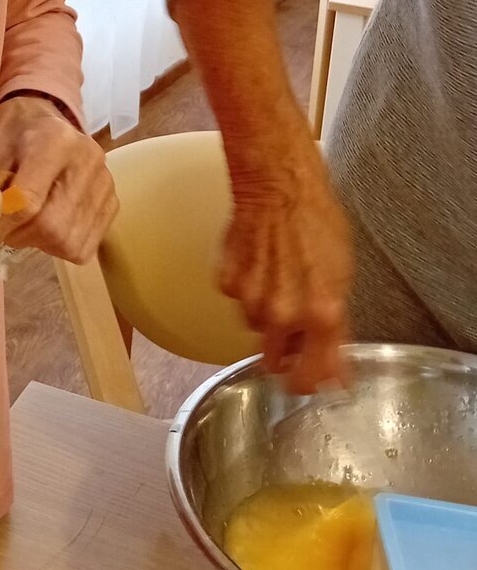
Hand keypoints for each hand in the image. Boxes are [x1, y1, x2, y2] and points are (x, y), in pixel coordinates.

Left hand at [0, 94, 116, 263]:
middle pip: (53, 226)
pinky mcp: (113, 203)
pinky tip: (48, 229)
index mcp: (56, 139)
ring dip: (41, 244)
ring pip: (70, 242)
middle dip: (22, 236)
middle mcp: (88, 159)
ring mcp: (105, 183)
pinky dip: (62, 247)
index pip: (28, 200)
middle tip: (7, 229)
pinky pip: (86, 246)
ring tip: (27, 227)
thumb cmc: (14, 137)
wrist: (45, 122)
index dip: (4, 222)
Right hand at [220, 133, 353, 393]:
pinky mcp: (227, 281)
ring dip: (265, 316)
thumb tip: (333, 366)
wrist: (279, 186)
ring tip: (278, 281)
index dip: (310, 383)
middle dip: (283, 353)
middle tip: (293, 331)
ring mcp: (250, 299)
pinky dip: (246, 290)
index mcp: (321, 316)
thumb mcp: (344, 277)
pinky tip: (259, 264)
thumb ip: (336, 328)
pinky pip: (236, 301)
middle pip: (273, 362)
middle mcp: (282, 314)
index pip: (308, 379)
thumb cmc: (317, 222)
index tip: (312, 378)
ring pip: (254, 328)